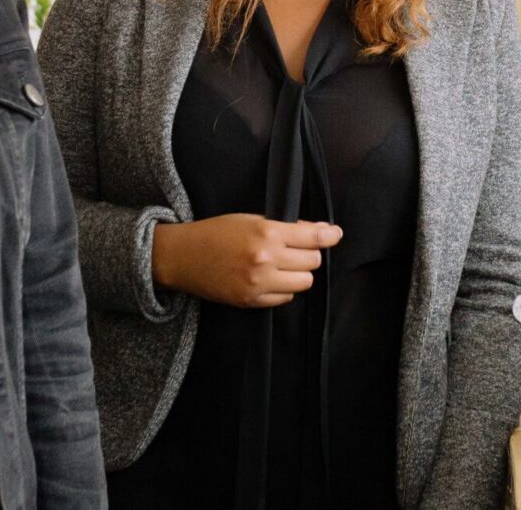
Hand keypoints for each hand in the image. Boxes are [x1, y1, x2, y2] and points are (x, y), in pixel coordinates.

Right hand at [151, 215, 342, 308]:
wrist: (184, 256)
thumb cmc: (217, 232)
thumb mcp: (252, 219)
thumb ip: (287, 227)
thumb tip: (322, 232)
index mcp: (266, 232)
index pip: (312, 238)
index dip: (329, 236)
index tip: (336, 235)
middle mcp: (265, 259)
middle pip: (311, 262)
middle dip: (308, 254)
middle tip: (296, 249)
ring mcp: (259, 283)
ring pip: (303, 283)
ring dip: (298, 273)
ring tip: (283, 265)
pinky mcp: (251, 301)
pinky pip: (285, 298)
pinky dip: (284, 289)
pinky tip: (270, 278)